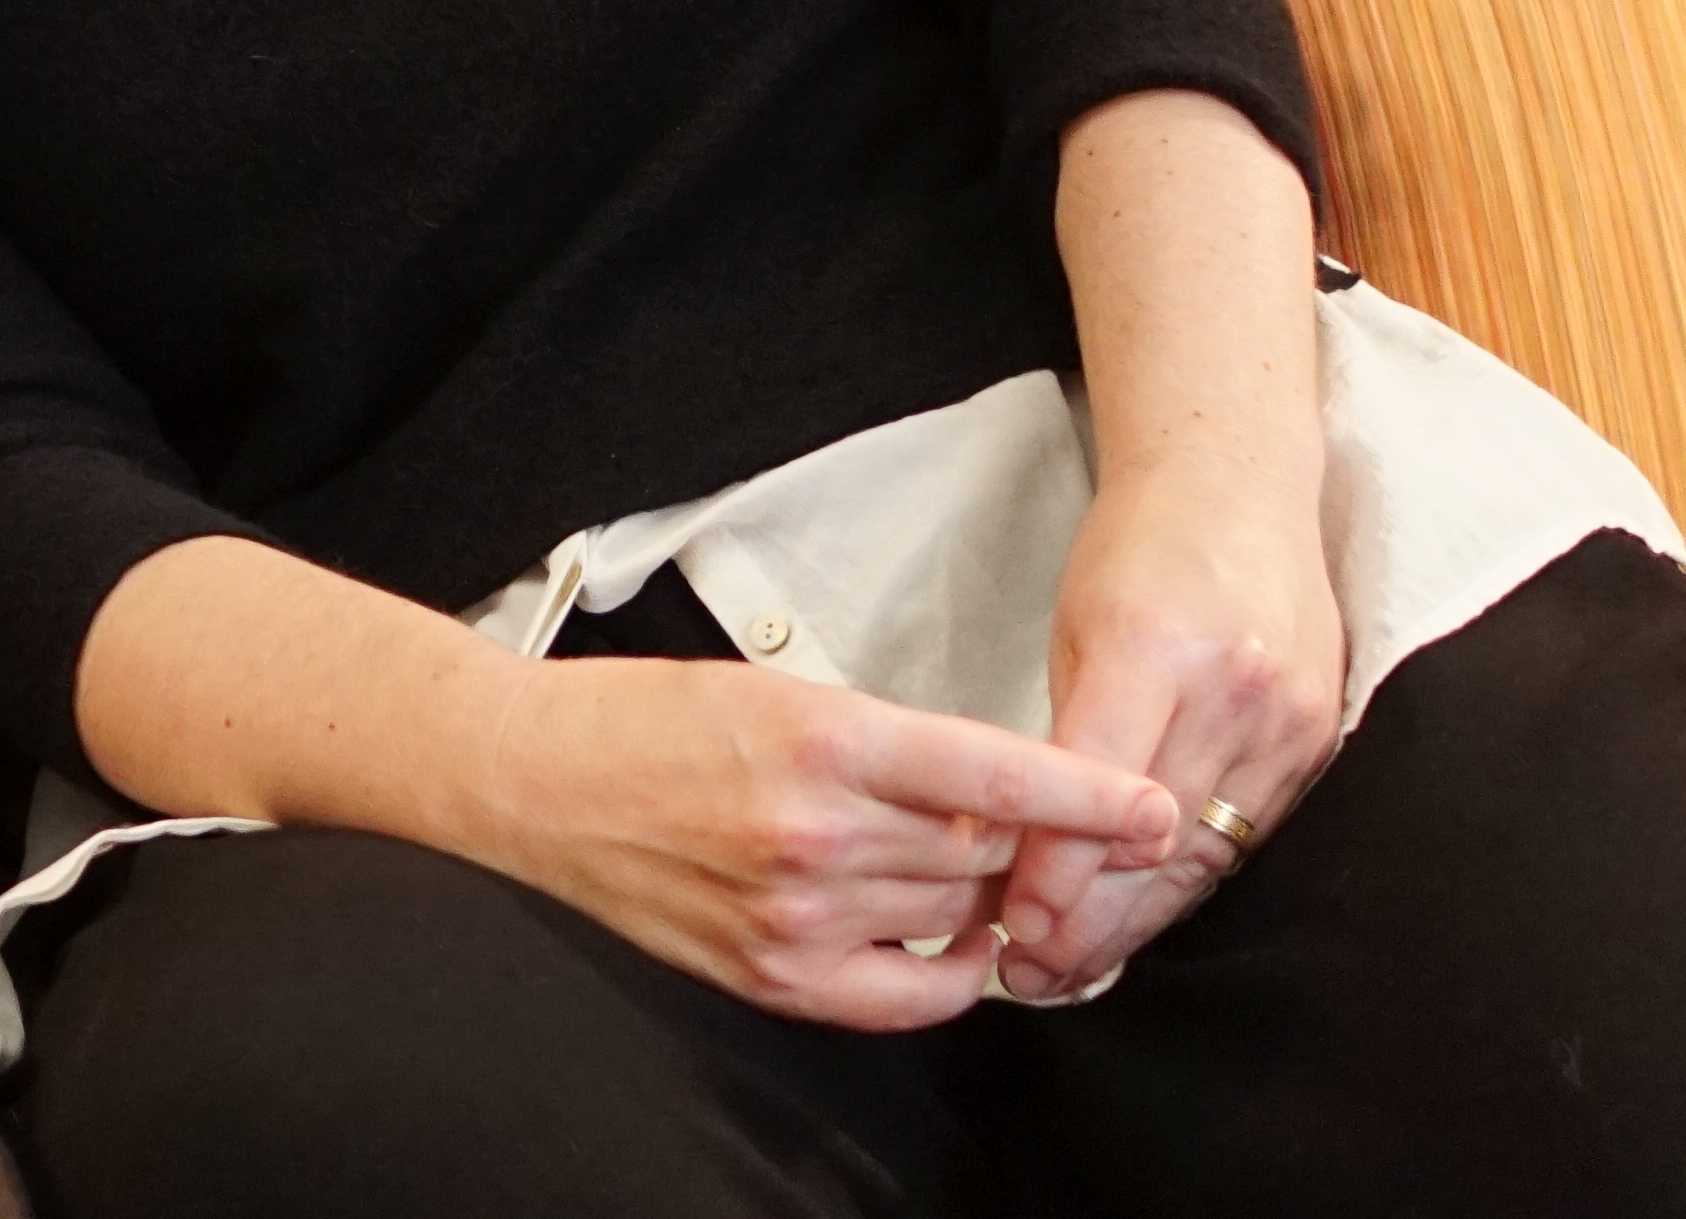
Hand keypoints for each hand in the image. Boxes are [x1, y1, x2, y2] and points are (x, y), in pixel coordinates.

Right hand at [455, 654, 1182, 1032]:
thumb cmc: (644, 721)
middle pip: (987, 853)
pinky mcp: (772, 975)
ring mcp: (796, 915)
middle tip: (1031, 824)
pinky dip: (949, 972)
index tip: (1152, 812)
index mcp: (825, 737)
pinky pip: (906, 995)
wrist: (533, 779)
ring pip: (953, 915)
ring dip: (982, 895)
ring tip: (964, 865)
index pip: (998, 774)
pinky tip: (953, 944)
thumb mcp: (778, 691)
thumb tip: (995, 795)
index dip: (1090, 797)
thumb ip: (891, 747)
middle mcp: (819, 833)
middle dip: (1024, 841)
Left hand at [988, 478, 1344, 999]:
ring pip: (1206, 853)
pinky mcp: (1318, 740)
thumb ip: (1063, 734)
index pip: (1100, 786)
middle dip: (1092, 920)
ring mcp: (1288, 717)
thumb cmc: (1136, 549)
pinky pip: (1247, 835)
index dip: (1057, 870)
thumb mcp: (1076, 627)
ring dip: (1138, 921)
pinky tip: (1141, 919)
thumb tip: (1025, 850)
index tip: (1013, 929)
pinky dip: (1189, 882)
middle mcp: (1235, 686)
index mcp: (1156, 645)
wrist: (1241, 484)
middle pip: (1158, 839)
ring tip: (1073, 968)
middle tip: (1032, 975)